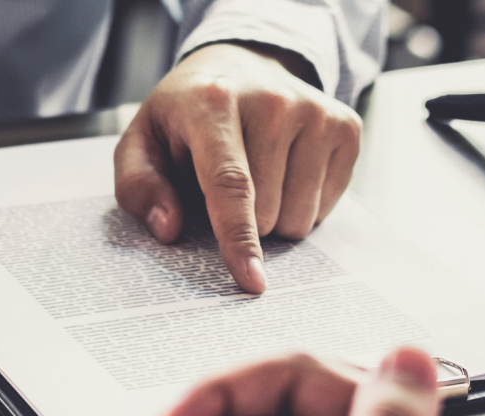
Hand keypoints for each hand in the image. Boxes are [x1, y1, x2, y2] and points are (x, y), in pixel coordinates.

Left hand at [114, 43, 362, 293]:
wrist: (242, 64)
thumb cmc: (187, 115)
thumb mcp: (142, 142)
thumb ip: (139, 186)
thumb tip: (168, 229)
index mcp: (214, 103)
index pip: (230, 184)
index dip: (239, 239)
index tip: (251, 282)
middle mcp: (273, 101)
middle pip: (267, 212)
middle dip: (245, 222)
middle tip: (226, 187)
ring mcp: (315, 112)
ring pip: (300, 217)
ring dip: (275, 217)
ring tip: (258, 175)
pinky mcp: (345, 125)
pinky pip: (327, 207)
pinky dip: (304, 204)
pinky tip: (286, 170)